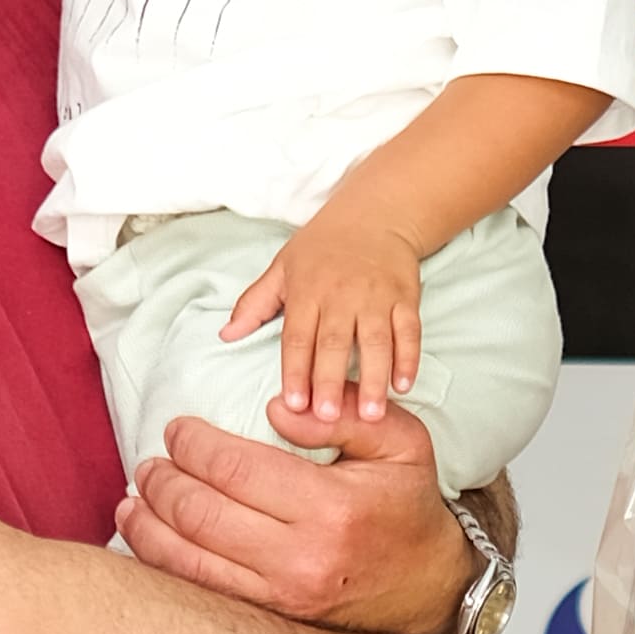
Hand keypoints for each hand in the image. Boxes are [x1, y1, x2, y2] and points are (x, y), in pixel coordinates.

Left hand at [116, 392, 467, 633]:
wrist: (431, 592)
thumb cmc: (408, 510)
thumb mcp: (403, 444)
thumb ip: (343, 413)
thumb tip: (275, 408)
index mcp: (331, 509)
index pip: (234, 469)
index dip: (192, 444)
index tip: (178, 429)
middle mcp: (300, 560)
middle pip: (200, 514)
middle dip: (162, 481)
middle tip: (151, 462)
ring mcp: (281, 599)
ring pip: (187, 561)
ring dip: (149, 526)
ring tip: (136, 499)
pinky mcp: (270, 621)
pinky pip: (200, 592)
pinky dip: (163, 565)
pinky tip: (148, 540)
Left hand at [227, 203, 420, 432]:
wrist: (375, 215)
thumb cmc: (322, 247)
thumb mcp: (282, 268)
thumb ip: (254, 304)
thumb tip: (225, 335)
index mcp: (308, 291)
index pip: (298, 337)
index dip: (295, 371)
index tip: (293, 405)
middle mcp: (342, 295)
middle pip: (335, 343)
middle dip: (330, 381)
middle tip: (327, 418)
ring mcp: (377, 296)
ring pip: (376, 341)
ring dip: (373, 378)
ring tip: (370, 415)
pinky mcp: (405, 297)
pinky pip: (409, 331)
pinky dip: (408, 359)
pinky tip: (404, 386)